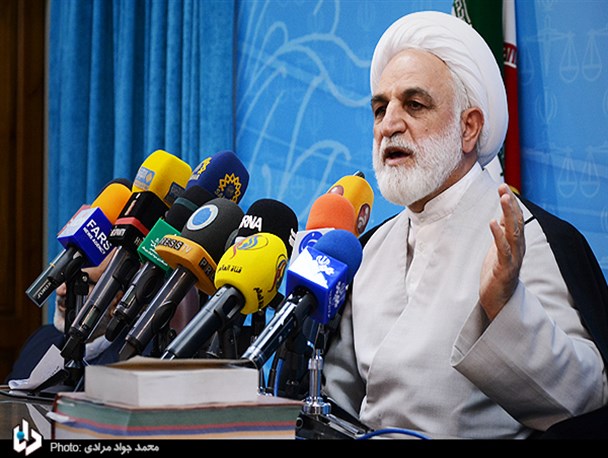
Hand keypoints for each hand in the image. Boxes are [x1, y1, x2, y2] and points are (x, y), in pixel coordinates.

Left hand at [479, 184, 524, 319]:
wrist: (498, 300)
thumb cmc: (497, 273)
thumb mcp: (499, 248)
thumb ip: (502, 232)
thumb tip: (500, 214)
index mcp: (515, 242)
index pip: (515, 218)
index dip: (510, 202)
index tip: (503, 186)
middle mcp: (517, 248)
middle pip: (516, 222)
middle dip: (510, 204)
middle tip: (504, 188)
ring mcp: (512, 258)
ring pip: (513, 232)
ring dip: (508, 214)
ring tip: (503, 198)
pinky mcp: (504, 269)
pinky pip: (503, 250)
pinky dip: (498, 236)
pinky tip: (492, 223)